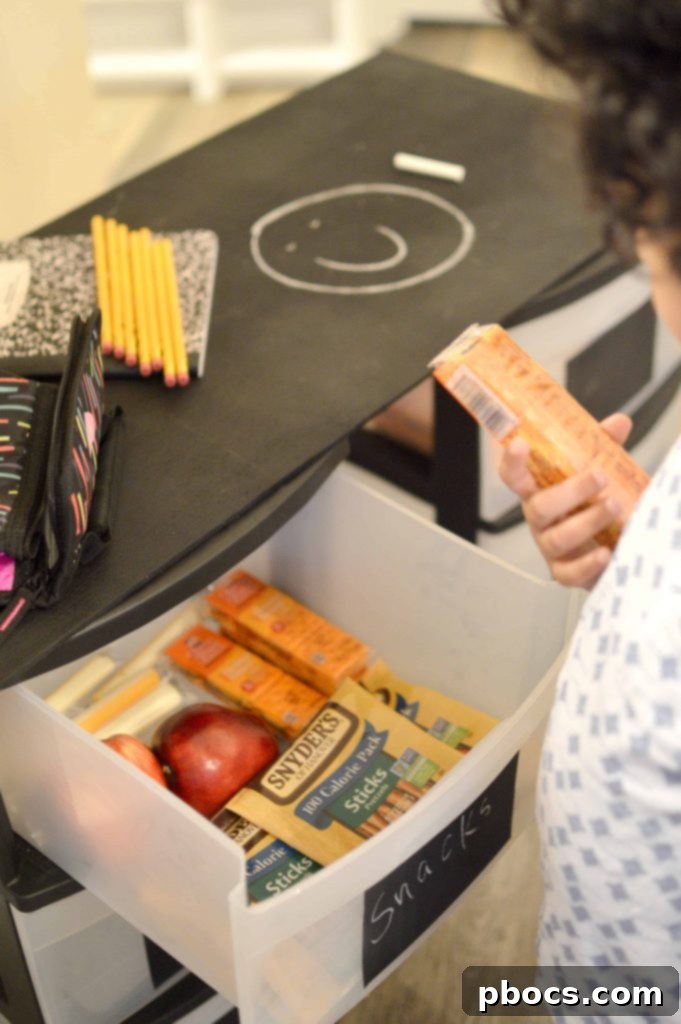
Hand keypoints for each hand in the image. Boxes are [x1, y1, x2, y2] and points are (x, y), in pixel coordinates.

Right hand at [498, 413, 632, 588]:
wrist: (611, 547)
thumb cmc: (595, 505)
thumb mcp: (600, 471)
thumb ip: (604, 447)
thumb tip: (618, 422)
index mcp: (540, 491)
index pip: (514, 477)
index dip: (512, 462)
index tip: (519, 443)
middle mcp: (540, 519)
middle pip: (539, 507)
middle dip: (571, 491)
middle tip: (600, 476)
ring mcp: (549, 547)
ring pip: (557, 538)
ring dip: (587, 521)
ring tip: (614, 506)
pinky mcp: (565, 572)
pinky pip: (568, 572)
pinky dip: (587, 564)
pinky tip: (605, 552)